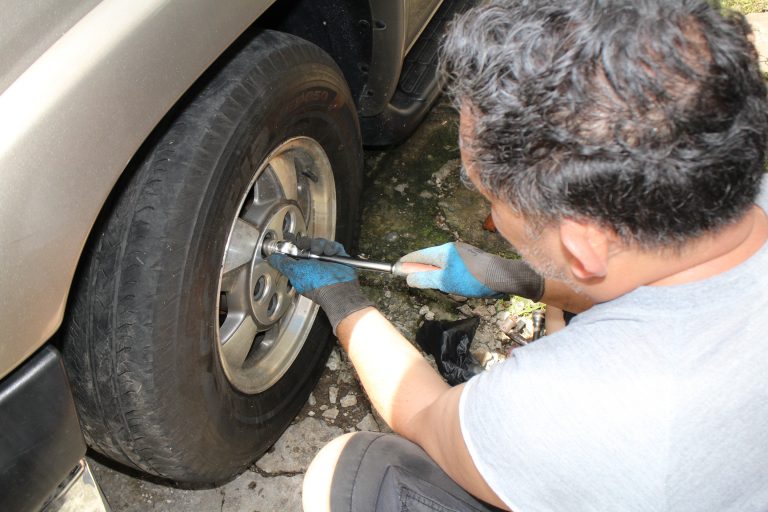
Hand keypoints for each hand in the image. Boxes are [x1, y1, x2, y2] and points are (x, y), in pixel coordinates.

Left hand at [267, 237, 373, 331]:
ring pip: (319, 242)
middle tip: (308, 248)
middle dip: (307, 244)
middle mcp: (313, 263)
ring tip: (321, 254)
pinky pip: (332, 245)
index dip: (292, 244)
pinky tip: (330, 254)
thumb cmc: (318, 285)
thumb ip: (282, 263)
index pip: (294, 251)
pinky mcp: (337, 256)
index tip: (289, 237)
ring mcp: (326, 259)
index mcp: (301, 267)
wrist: (338, 288)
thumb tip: (272, 258)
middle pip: (307, 244)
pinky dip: (331, 248)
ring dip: (319, 246)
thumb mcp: (294, 272)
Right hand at [398, 242, 543, 299]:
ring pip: (442, 263)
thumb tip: (408, 278)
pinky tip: (456, 284)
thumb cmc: (472, 279)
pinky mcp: (473, 259)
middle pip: (430, 258)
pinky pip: (453, 266)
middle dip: (423, 269)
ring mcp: (463, 253)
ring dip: (437, 273)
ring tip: (441, 286)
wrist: (502, 277)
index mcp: (443, 251)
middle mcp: (452, 248)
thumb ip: (424, 279)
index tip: (397, 267)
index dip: (407, 262)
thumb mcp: (444, 282)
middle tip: (416, 280)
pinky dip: (448, 274)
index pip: (418, 255)